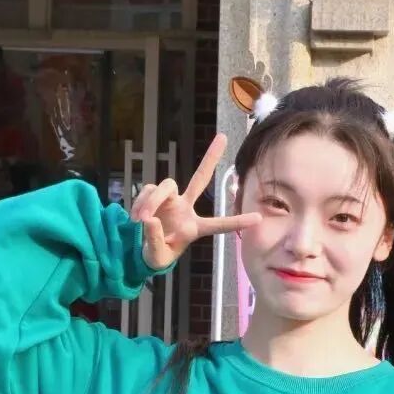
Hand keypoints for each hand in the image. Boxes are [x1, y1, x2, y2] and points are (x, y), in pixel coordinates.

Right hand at [132, 134, 260, 270]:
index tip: (258, 218)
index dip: (237, 222)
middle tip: (223, 137)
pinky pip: (147, 191)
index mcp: (195, 228)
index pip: (218, 225)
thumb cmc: (157, 254)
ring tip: (140, 220)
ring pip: (165, 186)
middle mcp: (186, 208)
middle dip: (210, 157)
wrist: (139, 249)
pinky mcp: (155, 194)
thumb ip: (155, 239)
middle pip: (200, 178)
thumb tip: (150, 219)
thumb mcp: (157, 256)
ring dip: (152, 201)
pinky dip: (140, 203)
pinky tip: (135, 219)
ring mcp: (171, 199)